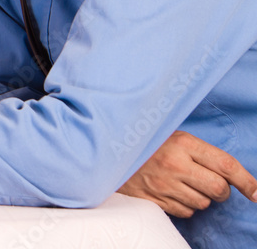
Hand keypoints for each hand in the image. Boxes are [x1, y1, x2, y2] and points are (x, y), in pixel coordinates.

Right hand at [119, 130, 256, 216]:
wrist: (105, 150)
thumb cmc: (144, 142)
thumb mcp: (171, 135)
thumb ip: (199, 151)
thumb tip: (230, 174)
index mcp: (182, 143)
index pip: (226, 165)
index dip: (247, 181)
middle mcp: (174, 164)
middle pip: (219, 190)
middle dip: (221, 191)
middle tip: (211, 184)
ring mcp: (163, 184)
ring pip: (203, 203)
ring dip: (200, 198)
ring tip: (183, 184)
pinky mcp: (153, 200)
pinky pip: (185, 211)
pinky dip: (184, 205)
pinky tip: (171, 192)